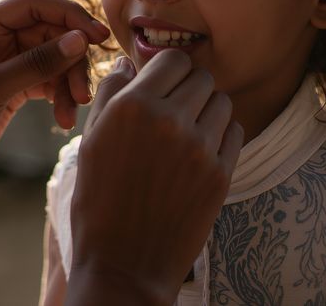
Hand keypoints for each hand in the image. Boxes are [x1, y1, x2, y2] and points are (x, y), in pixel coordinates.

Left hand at [0, 0, 108, 198]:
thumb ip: (36, 63)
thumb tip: (81, 40)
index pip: (32, 4)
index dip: (68, 15)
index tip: (98, 36)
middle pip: (47, 32)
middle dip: (70, 58)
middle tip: (85, 91)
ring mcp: (0, 65)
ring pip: (50, 58)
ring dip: (67, 82)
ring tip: (72, 112)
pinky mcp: (8, 90)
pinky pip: (44, 81)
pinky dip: (58, 96)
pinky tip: (63, 119)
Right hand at [65, 50, 243, 304]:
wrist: (125, 265)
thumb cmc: (99, 203)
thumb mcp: (90, 143)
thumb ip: (110, 96)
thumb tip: (128, 64)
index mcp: (132, 107)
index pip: (172, 59)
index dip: (169, 69)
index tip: (163, 84)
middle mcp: (169, 120)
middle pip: (202, 77)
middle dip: (189, 88)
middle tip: (175, 110)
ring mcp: (199, 147)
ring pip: (222, 102)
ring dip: (208, 110)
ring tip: (188, 132)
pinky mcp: (221, 173)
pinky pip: (235, 131)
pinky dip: (222, 134)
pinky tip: (201, 152)